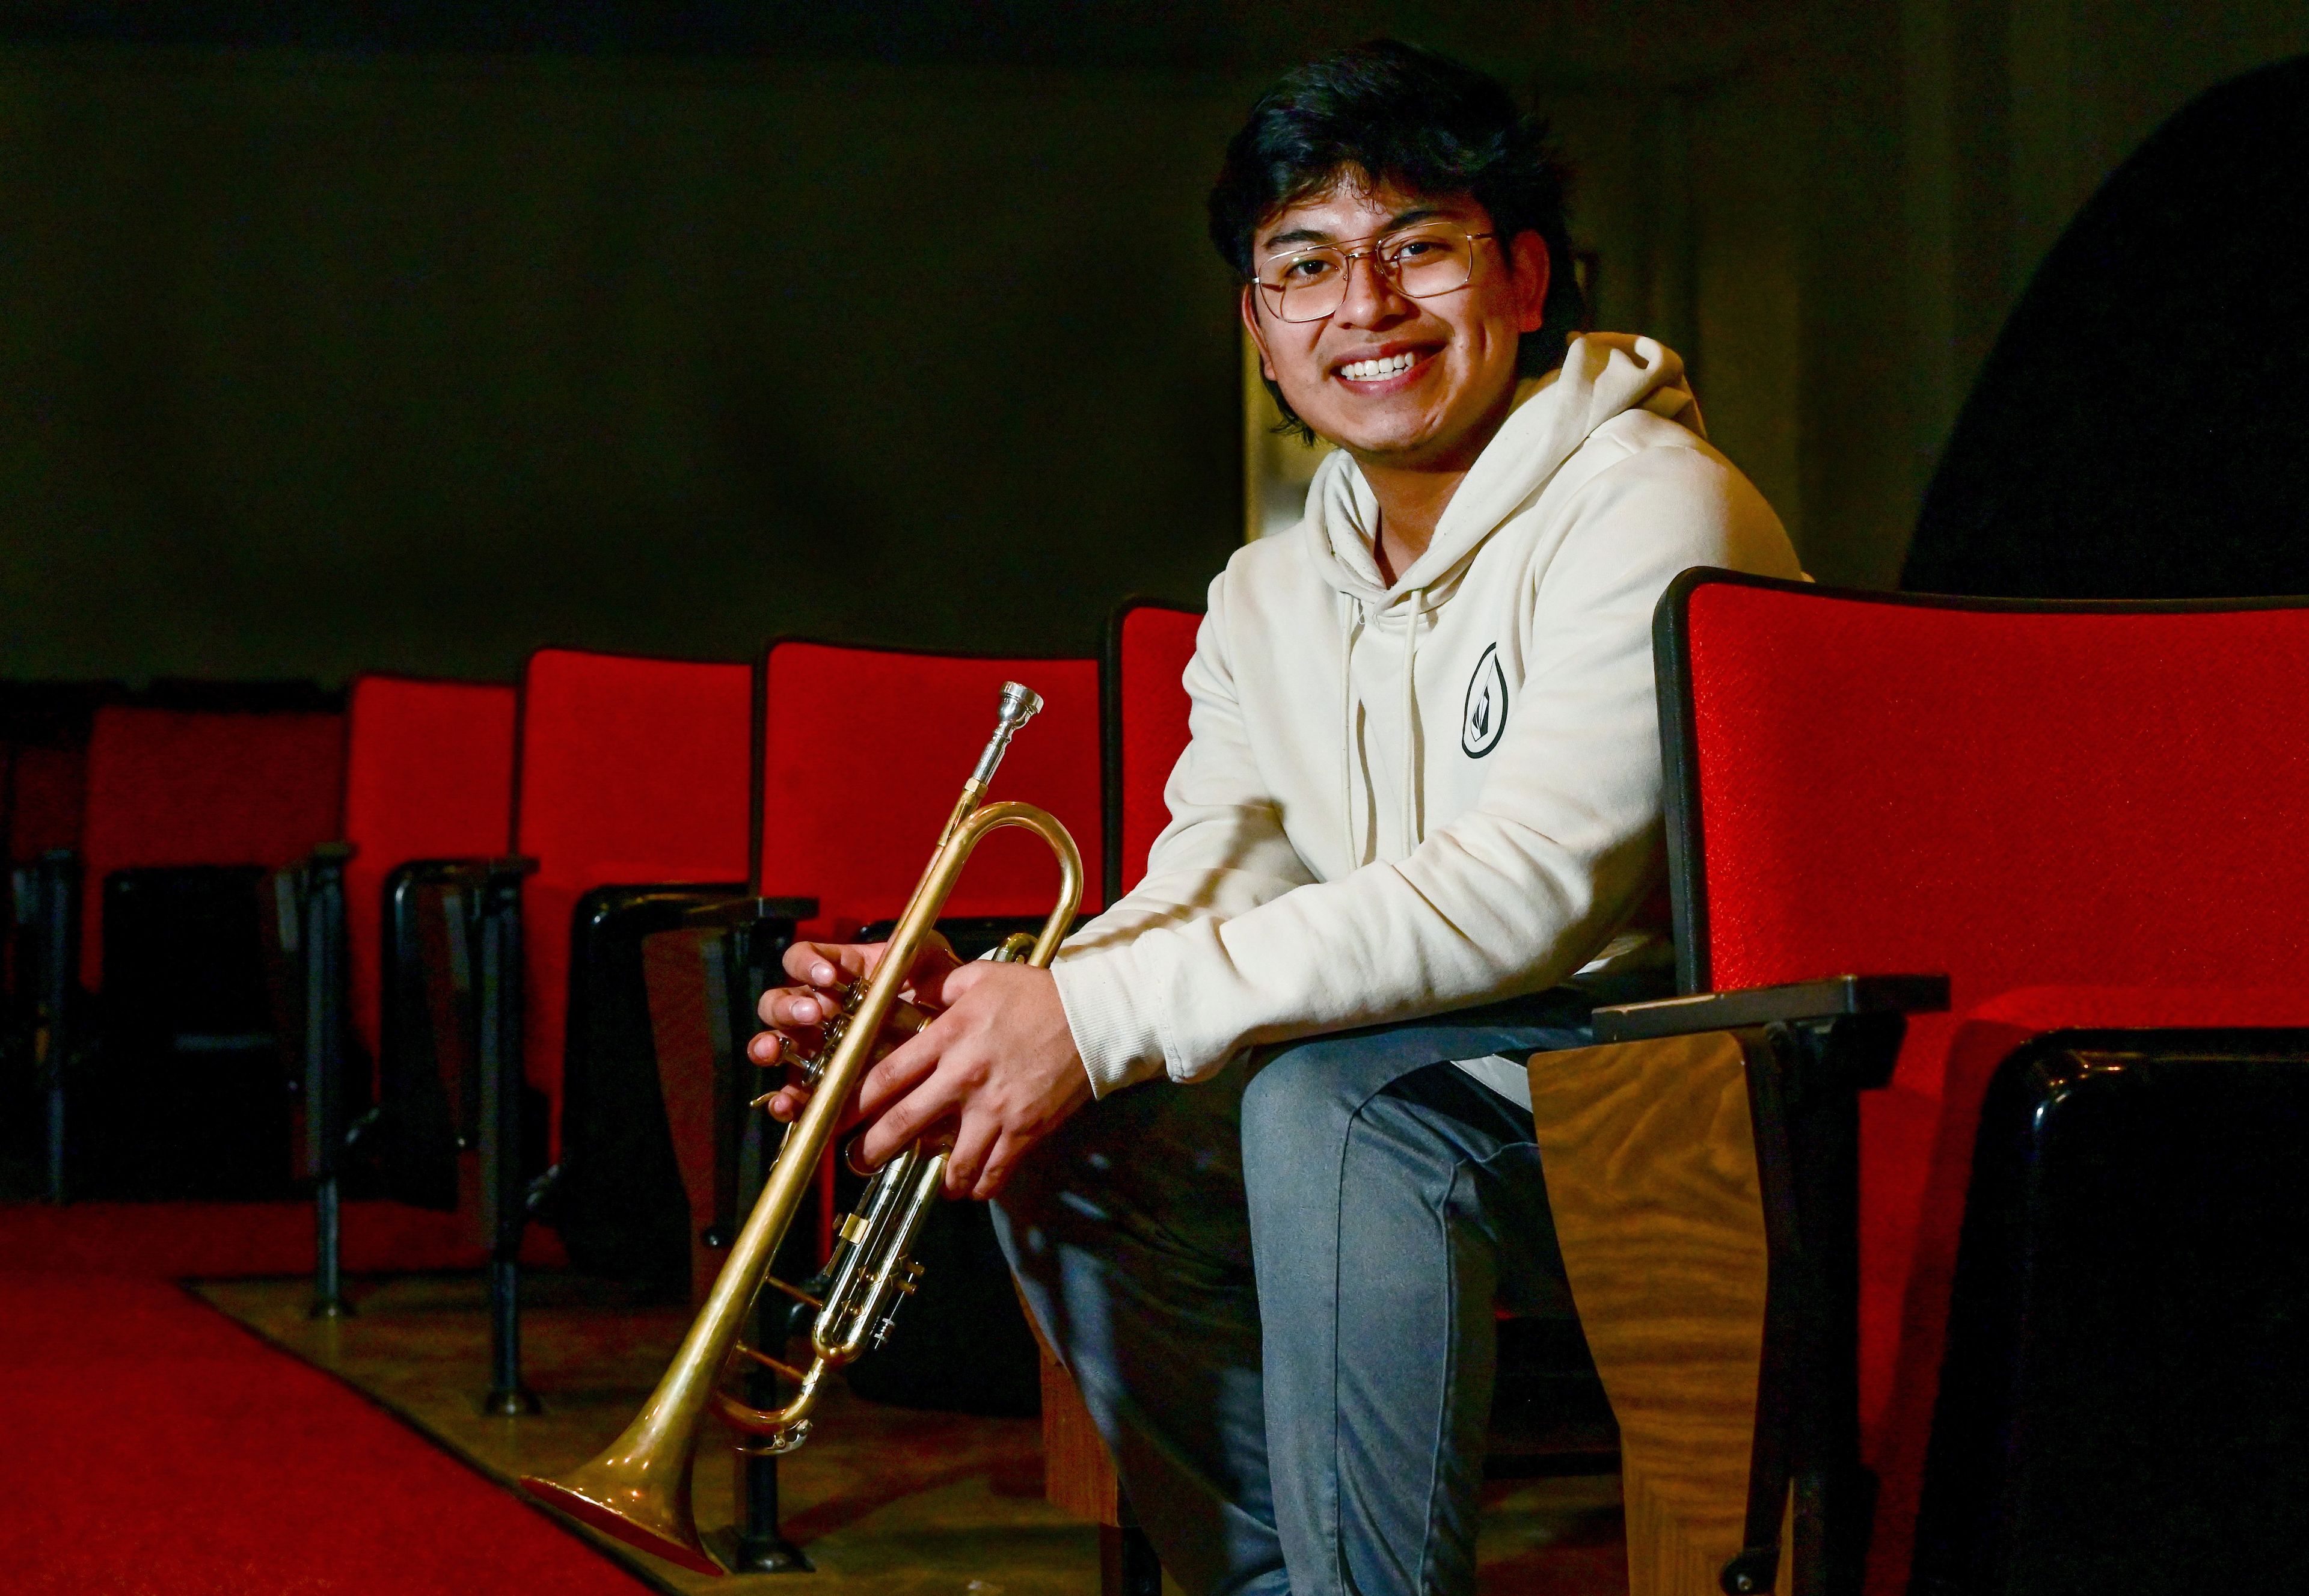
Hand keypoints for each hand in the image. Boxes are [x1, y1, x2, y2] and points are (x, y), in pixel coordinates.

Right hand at [747, 937, 960, 1123]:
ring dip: (767, 1047)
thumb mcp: (931, 967)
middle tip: (812, 1015)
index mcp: (835, 975)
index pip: (801, 960)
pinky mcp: (819, 1085)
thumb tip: (899, 950)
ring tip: (774, 1052)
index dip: (807, 964)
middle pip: (778, 1002)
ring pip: (773, 1043)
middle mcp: (815, 1009)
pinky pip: (792, 1093)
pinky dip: (783, 1100)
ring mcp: (813, 1048)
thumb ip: (917, 953)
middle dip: (788, 1007)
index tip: (829, 976)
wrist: (950, 1045)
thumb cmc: (935, 996)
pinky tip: (787, 1105)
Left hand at [849, 959, 1089, 1200]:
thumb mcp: (981, 977)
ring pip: (951, 1161)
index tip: (834, 1117)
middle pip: (903, 1123)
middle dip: (871, 1150)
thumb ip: (939, 984)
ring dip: (933, 1178)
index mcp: (949, 1035)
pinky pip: (994, 1172)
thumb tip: (906, 985)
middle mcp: (965, 1075)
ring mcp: (996, 1108)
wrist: (1094, 1017)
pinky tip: (970, 1186)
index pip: (887, 1075)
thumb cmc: (1036, 994)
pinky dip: (977, 1186)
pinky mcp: (1025, 1129)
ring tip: (927, 1181)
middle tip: (856, 1163)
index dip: (853, 1102)